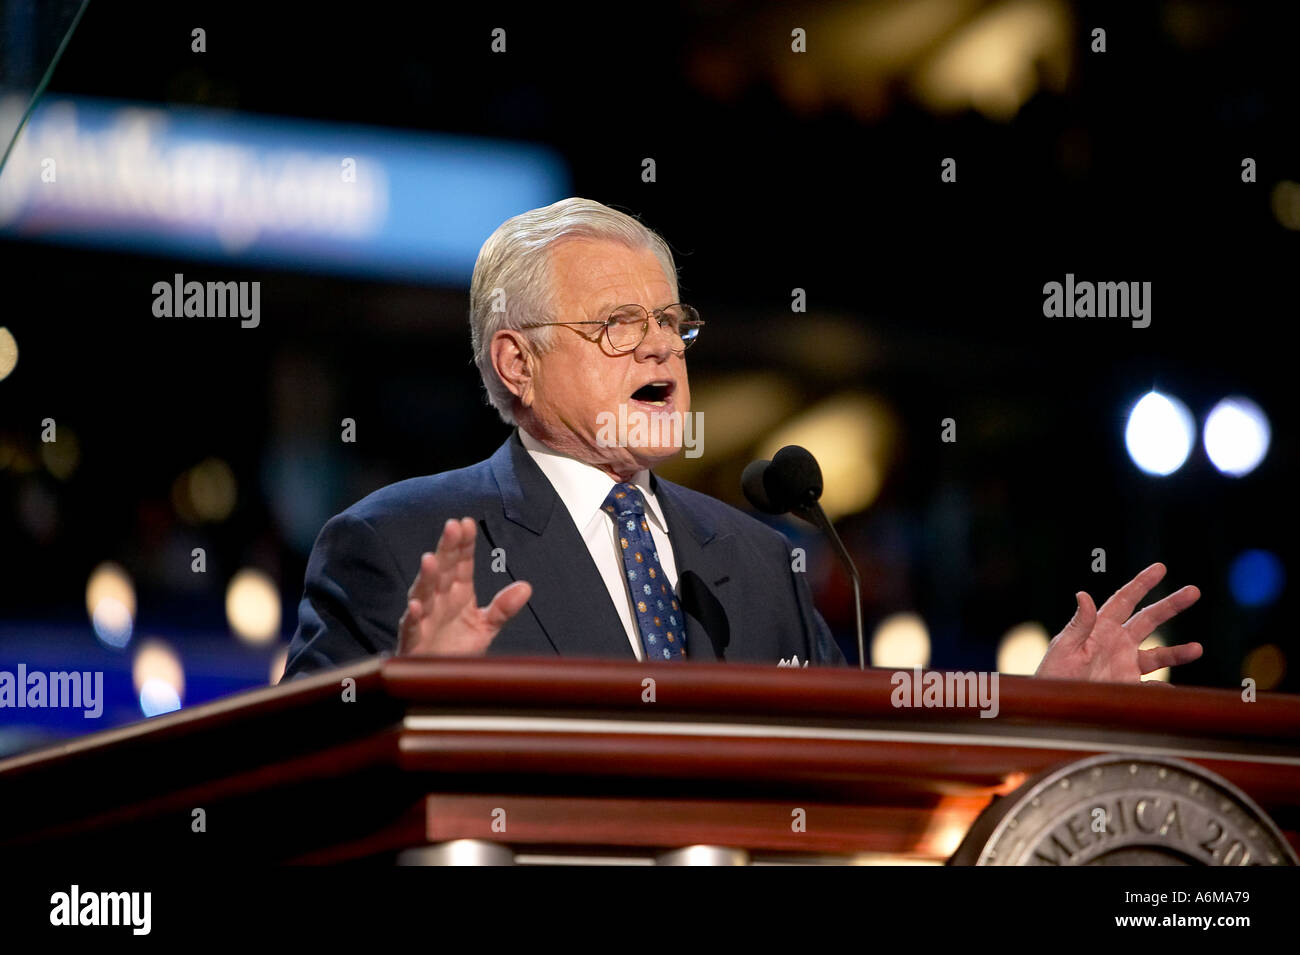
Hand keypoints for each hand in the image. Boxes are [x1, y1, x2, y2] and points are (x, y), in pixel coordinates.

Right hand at [397, 517, 531, 656]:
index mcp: (457, 593)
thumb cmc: (456, 649)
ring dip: (427, 577)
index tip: (468, 524)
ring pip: (423, 592)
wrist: (438, 679)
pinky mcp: (413, 640)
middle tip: (452, 527)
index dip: (464, 544)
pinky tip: (416, 606)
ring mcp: (424, 618)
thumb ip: (503, 608)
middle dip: (447, 549)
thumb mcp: (485, 627)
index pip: (461, 563)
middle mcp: (439, 600)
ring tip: (430, 559)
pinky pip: (412, 626)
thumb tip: (526, 587)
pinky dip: (413, 616)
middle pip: (443, 569)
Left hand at [1035, 562, 1201, 682]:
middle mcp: (1116, 643)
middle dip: (1171, 605)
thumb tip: (1083, 594)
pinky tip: (1174, 692)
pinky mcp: (1128, 686)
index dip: (1142, 583)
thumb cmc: (1052, 675)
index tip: (1160, 568)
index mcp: (1101, 628)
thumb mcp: (1065, 648)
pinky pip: (1152, 687)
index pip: (1125, 600)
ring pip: (1158, 654)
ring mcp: (1124, 664)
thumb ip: (1079, 624)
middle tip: (1194, 591)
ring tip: (1198, 649)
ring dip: (1178, 652)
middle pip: (1149, 619)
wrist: (1052, 705)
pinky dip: (1164, 689)